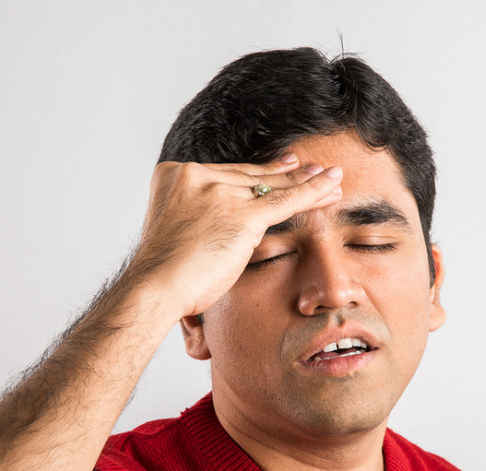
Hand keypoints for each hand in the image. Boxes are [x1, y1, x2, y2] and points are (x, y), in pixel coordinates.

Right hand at [132, 154, 342, 317]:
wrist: (154, 288)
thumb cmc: (162, 274)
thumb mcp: (177, 232)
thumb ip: (199, 219)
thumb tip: (224, 227)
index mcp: (175, 176)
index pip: (228, 175)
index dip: (259, 175)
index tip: (281, 167)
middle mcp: (196, 176)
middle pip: (252, 177)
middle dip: (287, 176)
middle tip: (312, 167)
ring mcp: (218, 193)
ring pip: (272, 187)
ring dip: (306, 183)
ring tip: (331, 177)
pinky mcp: (240, 215)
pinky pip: (284, 201)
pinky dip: (312, 192)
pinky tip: (331, 185)